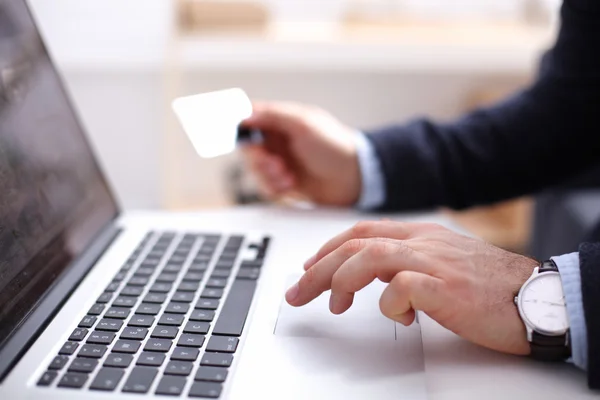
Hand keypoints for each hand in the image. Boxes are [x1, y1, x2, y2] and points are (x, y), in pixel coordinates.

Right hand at [241, 101, 360, 205]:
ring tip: (288, 176)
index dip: (236, 125)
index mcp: (281, 120)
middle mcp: (279, 141)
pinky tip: (291, 185)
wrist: (355, 178)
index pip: (249, 118)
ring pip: (256, 171)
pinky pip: (266, 187)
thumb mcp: (304, 124)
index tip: (232, 135)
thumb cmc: (336, 146)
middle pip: (249, 149)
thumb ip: (273, 115)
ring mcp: (281, 162)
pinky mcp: (286, 182)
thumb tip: (246, 113)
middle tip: (273, 163)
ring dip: (268, 175)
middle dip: (258, 159)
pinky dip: (275, 188)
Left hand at [286, 221, 538, 355]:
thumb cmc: (491, 286)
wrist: (537, 297)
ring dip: (341, 281)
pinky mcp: (446, 288)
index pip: (362, 231)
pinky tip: (398, 318)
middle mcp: (423, 242)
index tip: (310, 267)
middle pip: (356, 243)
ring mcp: (434, 262)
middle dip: (319, 268)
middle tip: (298, 291)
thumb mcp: (443, 265)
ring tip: (333, 304)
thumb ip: (408, 266)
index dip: (330, 248)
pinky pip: (401, 288)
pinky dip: (388, 304)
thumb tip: (377, 284)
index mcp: (421, 234)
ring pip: (369, 256)